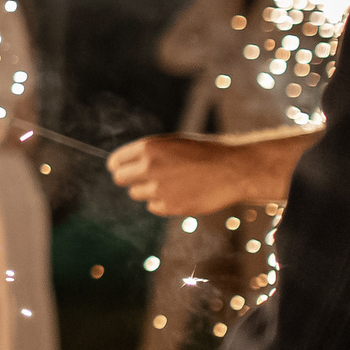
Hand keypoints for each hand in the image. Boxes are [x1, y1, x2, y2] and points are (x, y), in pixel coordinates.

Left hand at [109, 133, 283, 217]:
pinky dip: (162, 202)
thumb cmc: (204, 153)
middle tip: (143, 178)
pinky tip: (179, 193)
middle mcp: (149, 167)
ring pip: (136, 194)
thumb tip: (125, 164)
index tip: (123, 169)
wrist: (234, 170)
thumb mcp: (173, 143)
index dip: (119, 165)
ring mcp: (159, 188)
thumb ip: (148, 153)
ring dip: (147, 190)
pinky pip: (153, 206)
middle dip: (128, 179)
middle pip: (120, 179)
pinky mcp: (170, 206)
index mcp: (148, 147)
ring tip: (170, 183)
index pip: (115, 161)